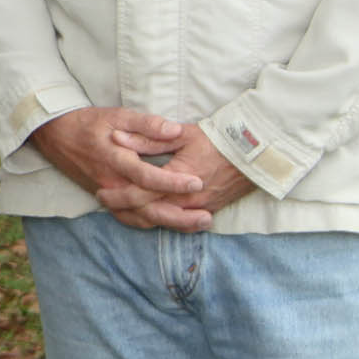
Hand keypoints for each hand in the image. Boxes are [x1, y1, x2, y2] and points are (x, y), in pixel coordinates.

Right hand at [28, 108, 203, 226]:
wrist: (55, 135)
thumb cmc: (88, 123)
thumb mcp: (117, 115)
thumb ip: (146, 124)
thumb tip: (175, 130)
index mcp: (115, 161)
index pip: (147, 177)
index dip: (172, 182)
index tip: (197, 182)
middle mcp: (112, 183)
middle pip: (147, 207)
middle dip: (179, 215)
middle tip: (207, 216)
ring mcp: (108, 194)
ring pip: (141, 218)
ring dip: (170, 224)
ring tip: (197, 223)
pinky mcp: (105, 199)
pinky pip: (129, 219)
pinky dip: (151, 224)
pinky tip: (170, 223)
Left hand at [89, 122, 256, 230]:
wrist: (256, 153)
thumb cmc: (218, 140)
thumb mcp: (182, 135)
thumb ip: (148, 138)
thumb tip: (117, 138)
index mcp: (180, 178)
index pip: (143, 192)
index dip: (120, 194)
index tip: (101, 189)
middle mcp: (189, 199)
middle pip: (150, 211)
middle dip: (125, 208)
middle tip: (103, 200)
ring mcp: (200, 208)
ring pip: (164, 220)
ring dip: (140, 217)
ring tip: (119, 209)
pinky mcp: (209, 210)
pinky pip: (180, 223)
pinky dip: (162, 221)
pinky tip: (147, 216)